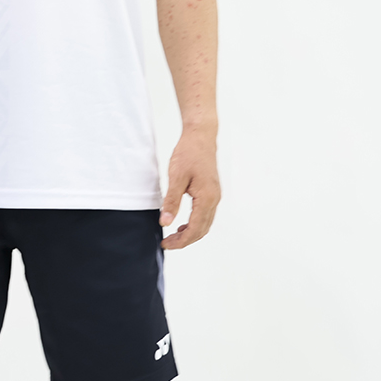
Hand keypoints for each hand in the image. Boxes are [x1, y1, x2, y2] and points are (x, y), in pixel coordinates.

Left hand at [159, 131, 220, 249]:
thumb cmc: (189, 153)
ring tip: (173, 235)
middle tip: (168, 243)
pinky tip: (183, 222)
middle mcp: (214, 199)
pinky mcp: (212, 191)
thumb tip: (166, 222)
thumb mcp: (176, 177)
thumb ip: (172, 201)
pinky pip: (205, 214)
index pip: (195, 229)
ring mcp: (215, 195)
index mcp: (207, 198)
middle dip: (185, 240)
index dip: (181, 240)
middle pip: (202, 230)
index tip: (166, 244)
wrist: (200, 136)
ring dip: (191, 232)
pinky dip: (195, 223)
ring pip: (205, 223)